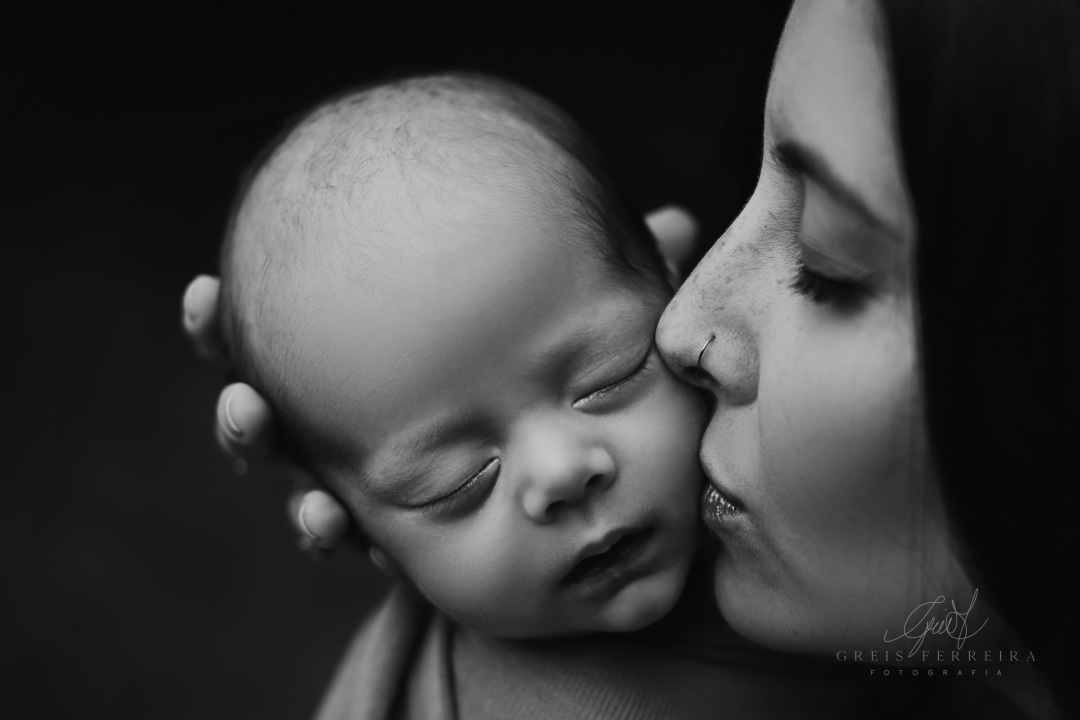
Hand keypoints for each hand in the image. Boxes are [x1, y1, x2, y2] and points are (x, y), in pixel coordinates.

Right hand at [183, 205, 698, 551]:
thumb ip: (616, 286)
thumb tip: (681, 221)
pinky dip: (338, 530)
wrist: (598, 512)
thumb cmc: (580, 402)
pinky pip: (361, 542)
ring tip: (260, 432)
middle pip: (285, 414)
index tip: (206, 292)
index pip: (306, 338)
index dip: (243, 322)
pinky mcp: (408, 545)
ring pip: (306, 483)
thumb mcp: (589, 342)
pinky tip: (332, 518)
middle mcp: (370, 430)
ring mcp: (384, 491)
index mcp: (388, 372)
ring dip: (278, 469)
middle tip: (230, 379)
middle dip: (246, 401)